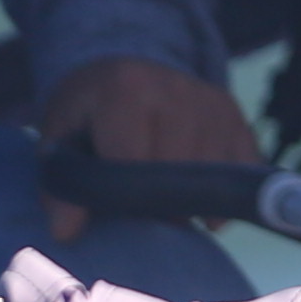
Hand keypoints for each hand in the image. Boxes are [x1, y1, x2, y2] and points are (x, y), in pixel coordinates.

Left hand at [35, 53, 260, 242]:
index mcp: (126, 91)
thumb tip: (66, 233)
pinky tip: (201, 209)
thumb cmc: (86, 113)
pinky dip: (224, 196)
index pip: (134, 163)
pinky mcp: (234, 114)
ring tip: (165, 208)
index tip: (119, 221)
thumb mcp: (58, 141)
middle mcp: (176, 89)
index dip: (126, 200)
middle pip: (177, 172)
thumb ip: (62, 185)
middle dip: (160, 206)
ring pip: (211, 174)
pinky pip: (241, 167)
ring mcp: (211, 101)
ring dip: (191, 202)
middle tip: (142, 218)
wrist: (120, 69)